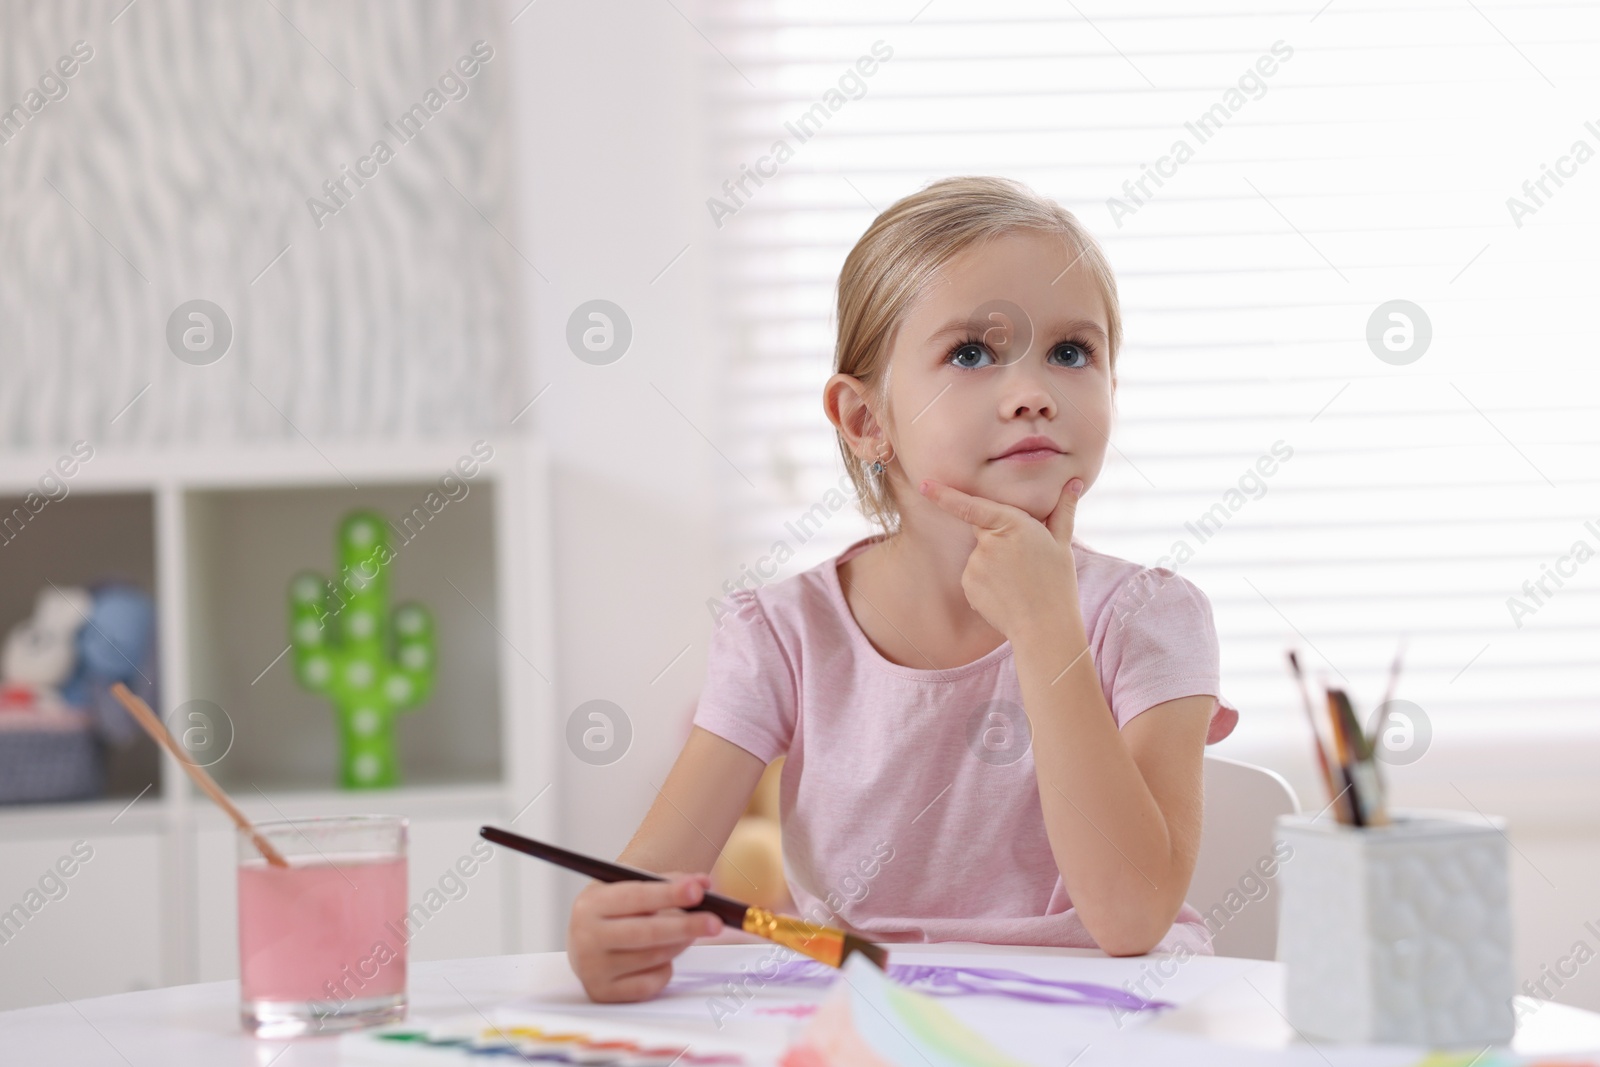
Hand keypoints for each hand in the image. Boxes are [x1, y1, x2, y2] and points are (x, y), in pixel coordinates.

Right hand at [567, 872, 721, 1002]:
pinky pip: (650, 983)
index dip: (669, 894)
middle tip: (715, 922)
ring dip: (679, 944)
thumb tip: (704, 884)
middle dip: (685, 926)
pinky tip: (659, 958)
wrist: (589, 937)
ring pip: (653, 958)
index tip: (698, 891)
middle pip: (645, 933)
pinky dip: (664, 969)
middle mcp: (584, 938)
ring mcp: (591, 970)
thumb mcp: (633, 886)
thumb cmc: (618, 910)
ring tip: (688, 933)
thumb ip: (670, 882)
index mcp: (590, 904)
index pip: (635, 897)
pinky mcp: (603, 993)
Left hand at [918, 476, 1084, 640]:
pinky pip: (974, 576)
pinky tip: (1005, 594)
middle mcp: (989, 542)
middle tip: (1024, 564)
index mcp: (1013, 524)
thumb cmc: (1057, 582)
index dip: (944, 494)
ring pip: (979, 556)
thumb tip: (1075, 483)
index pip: (972, 505)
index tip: (923, 485)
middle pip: (983, 531)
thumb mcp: (1062, 543)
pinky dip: (986, 583)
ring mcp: (975, 564)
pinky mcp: (968, 585)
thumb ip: (1063, 510)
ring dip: (993, 564)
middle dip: (998, 541)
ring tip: (1017, 582)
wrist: (1044, 626)